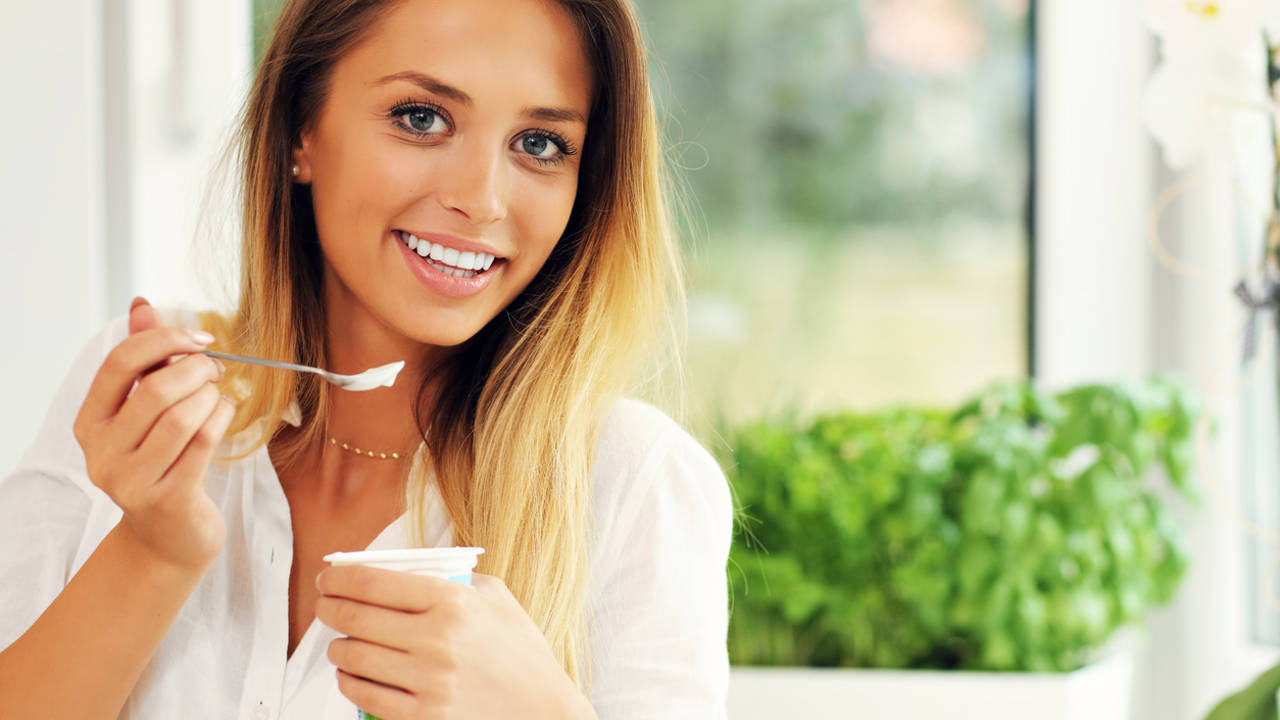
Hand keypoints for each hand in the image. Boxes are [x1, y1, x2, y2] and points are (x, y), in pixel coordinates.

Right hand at [72, 297, 234, 569]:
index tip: (200, 337)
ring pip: (182, 416)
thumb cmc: (163, 460)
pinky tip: (224, 414)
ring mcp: (131, 480)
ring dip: (211, 396)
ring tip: (218, 396)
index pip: (119, 363)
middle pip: (155, 390)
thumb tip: (142, 304)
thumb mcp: (147, 410)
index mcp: (90, 422)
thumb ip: (144, 359)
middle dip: (196, 369)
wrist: (171, 534)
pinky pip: (203, 441)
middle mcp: (101, 452)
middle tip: (216, 369)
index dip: (163, 340)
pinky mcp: (167, 498)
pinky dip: (221, 417)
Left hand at [316, 566, 595, 719]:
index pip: (374, 582)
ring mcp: (428, 681)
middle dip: (329, 608)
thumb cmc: (521, 652)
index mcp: (453, 601)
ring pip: (354, 657)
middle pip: (355, 617)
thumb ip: (456, 578)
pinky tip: (349, 674)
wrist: (543, 710)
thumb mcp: (497, 598)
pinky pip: (365, 697)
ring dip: (336, 647)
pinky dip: (349, 682)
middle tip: (325, 605)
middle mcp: (437, 639)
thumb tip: (406, 571)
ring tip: (339, 642)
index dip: (339, 577)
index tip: (328, 577)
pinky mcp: (424, 716)